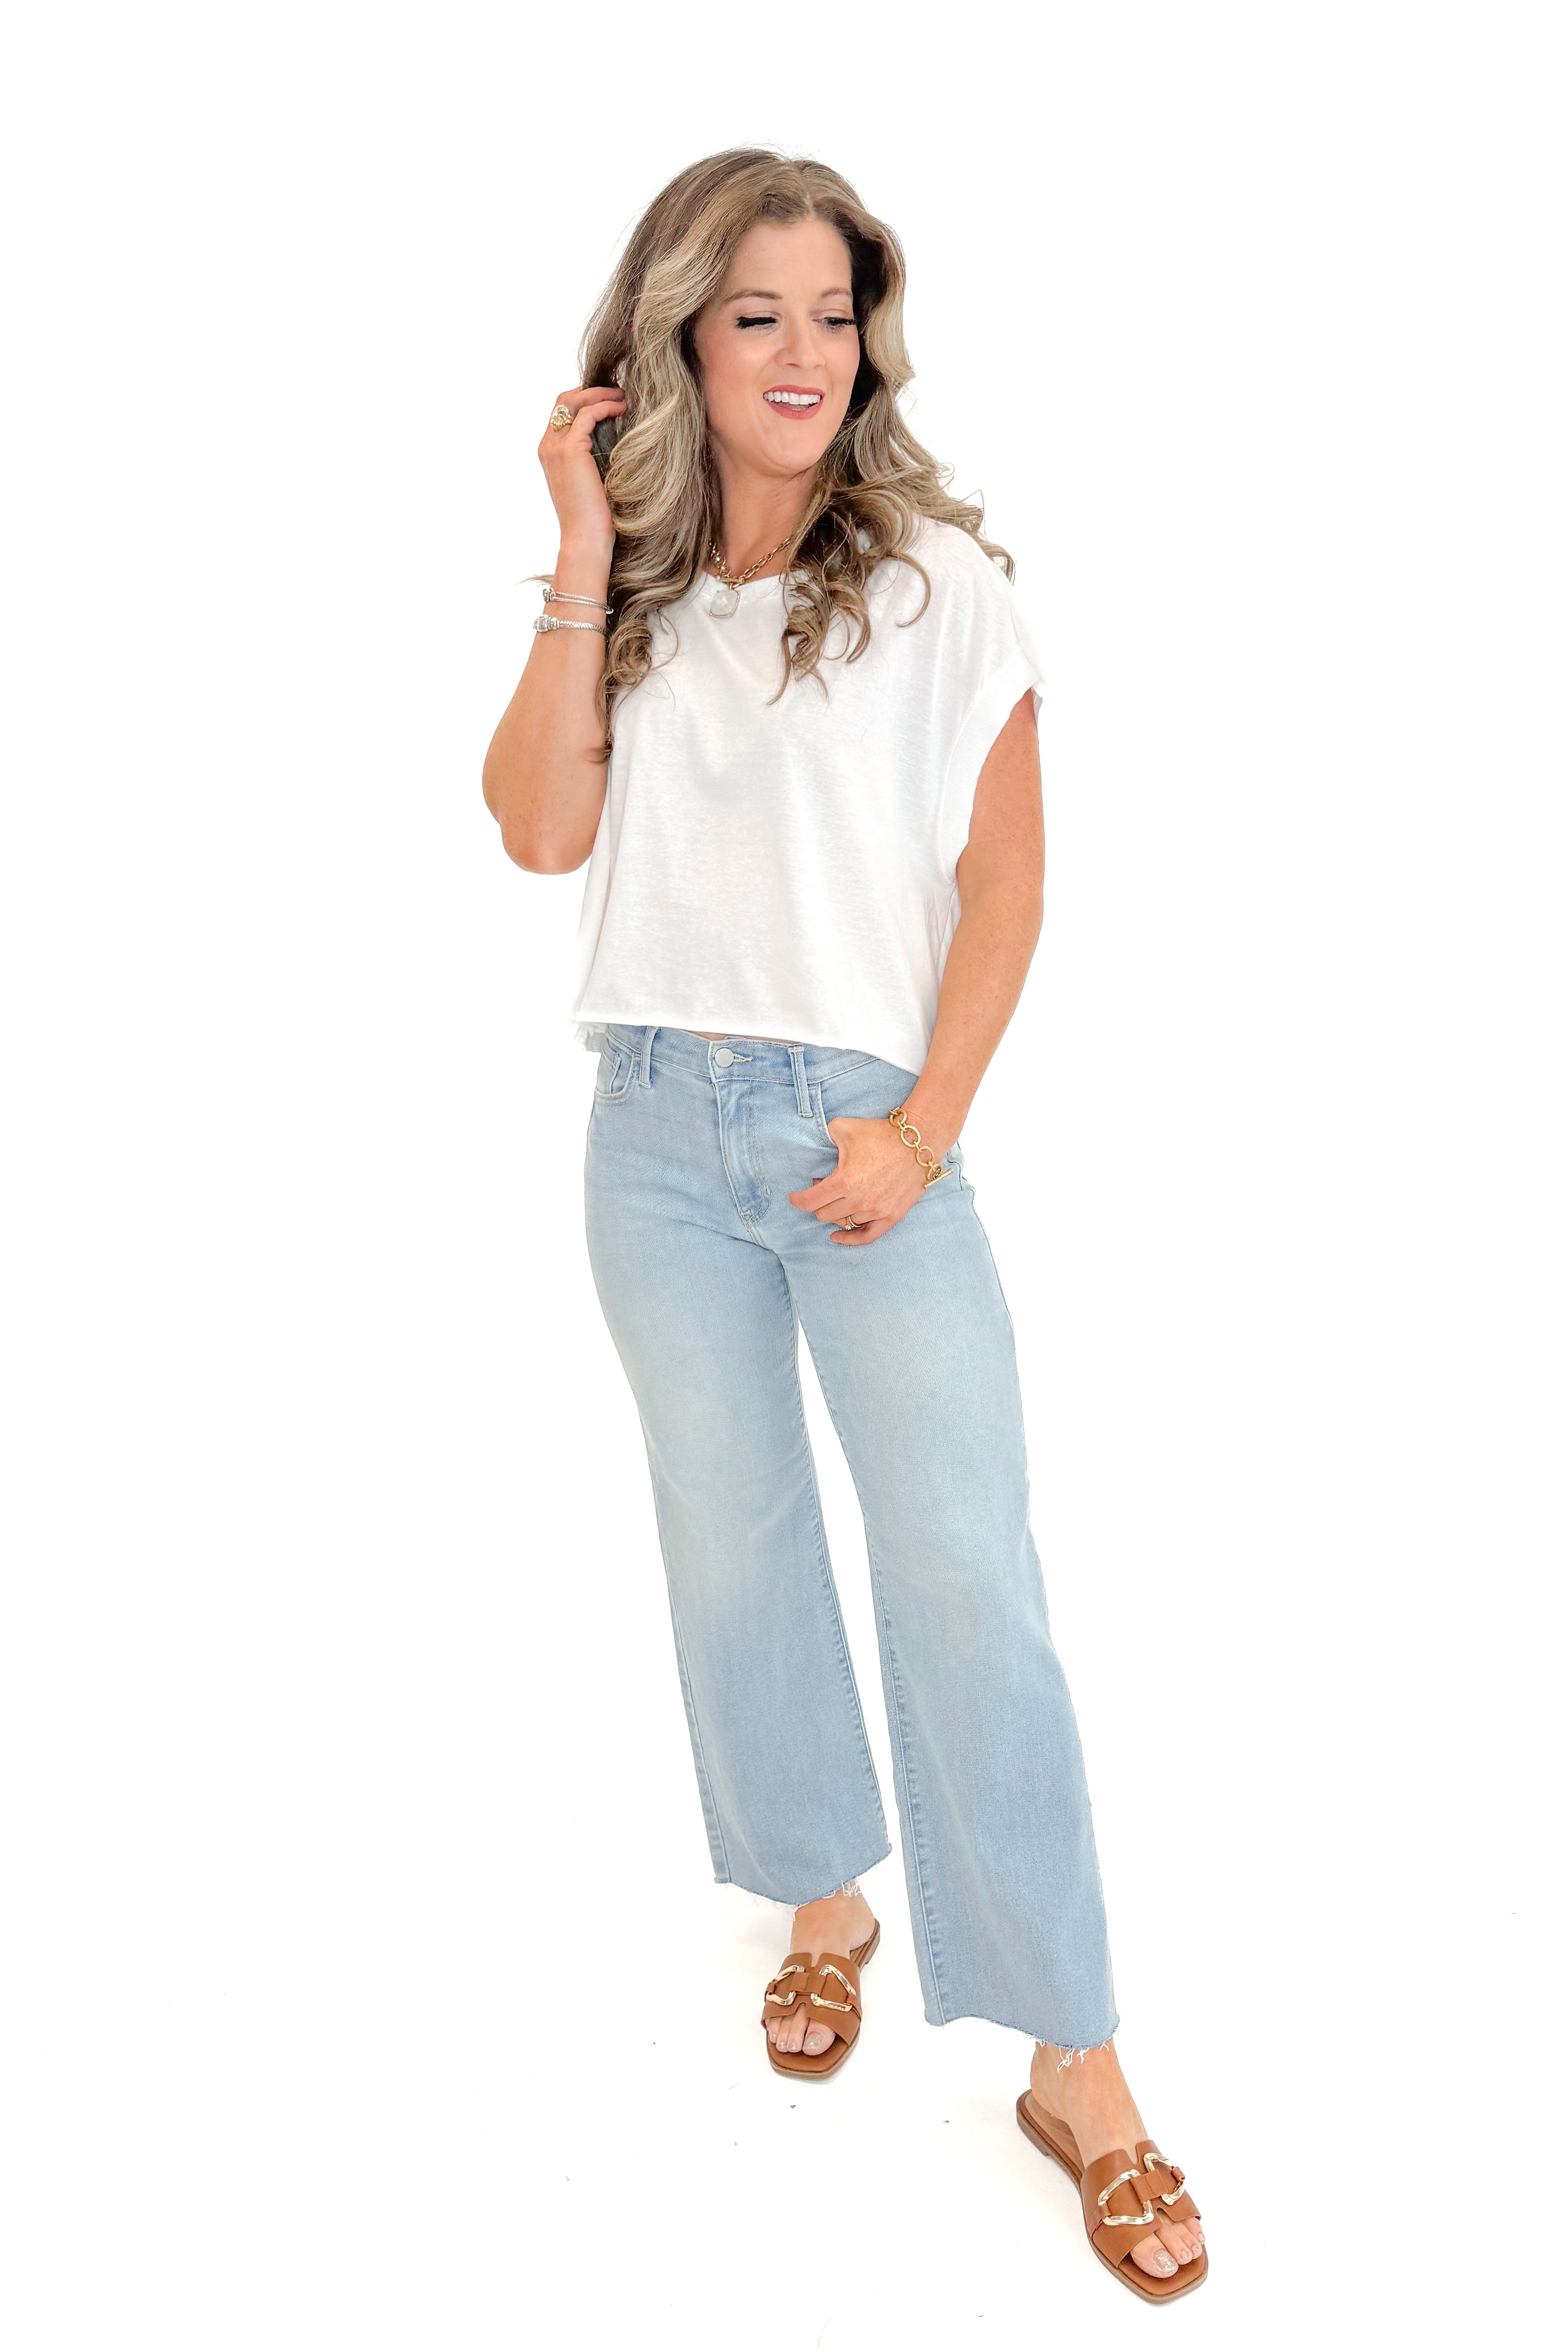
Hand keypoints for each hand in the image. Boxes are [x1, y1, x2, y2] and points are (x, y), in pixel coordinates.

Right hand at [537, 385, 626, 554]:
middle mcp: (548, 446)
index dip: (585, 399)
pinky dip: (606, 406)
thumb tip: (615, 436)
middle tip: (618, 391)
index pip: (562, 411)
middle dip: (591, 390)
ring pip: (574, 401)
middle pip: (564, 399)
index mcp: (549, 452)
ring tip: (624, 397)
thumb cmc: (593, 518)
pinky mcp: (571, 450)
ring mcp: (556, 447)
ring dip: (601, 394)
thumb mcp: (590, 480)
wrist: (585, 539)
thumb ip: (592, 456)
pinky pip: (588, 414)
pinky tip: (623, 409)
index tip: (609, 399)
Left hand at [787, 1118, 935, 1246]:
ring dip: (835, 1212)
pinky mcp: (891, 1216)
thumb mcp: (843, 1127)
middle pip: (824, 1215)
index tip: (794, 1197)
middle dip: (818, 1203)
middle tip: (823, 1188)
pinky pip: (866, 1237)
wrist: (918, 1141)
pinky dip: (850, 1239)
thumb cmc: (880, 1134)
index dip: (797, 1200)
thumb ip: (823, 1137)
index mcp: (845, 1181)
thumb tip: (813, 1146)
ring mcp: (876, 1211)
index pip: (810, 1202)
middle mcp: (860, 1200)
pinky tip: (837, 1237)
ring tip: (838, 1197)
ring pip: (843, 1223)